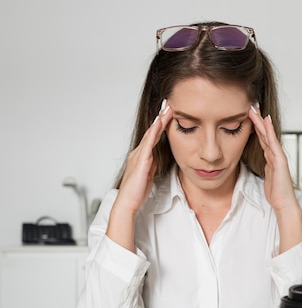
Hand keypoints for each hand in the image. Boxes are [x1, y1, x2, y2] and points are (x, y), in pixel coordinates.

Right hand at [107, 101, 171, 250]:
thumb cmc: (136, 193)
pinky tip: (159, 124)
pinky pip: (149, 143)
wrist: (127, 203)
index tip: (168, 114)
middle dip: (160, 117)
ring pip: (150, 134)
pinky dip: (154, 132)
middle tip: (168, 103)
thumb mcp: (148, 177)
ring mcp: (139, 156)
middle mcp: (138, 153)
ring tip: (167, 108)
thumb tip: (158, 161)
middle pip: (151, 132)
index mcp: (141, 157)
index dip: (160, 125)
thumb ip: (152, 167)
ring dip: (159, 121)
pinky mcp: (141, 161)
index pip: (152, 137)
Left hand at [248, 105, 301, 251]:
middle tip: (250, 106)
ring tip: (254, 109)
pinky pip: (273, 142)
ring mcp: (278, 156)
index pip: (262, 139)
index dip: (255, 128)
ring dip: (261, 122)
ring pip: (268, 135)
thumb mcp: (265, 178)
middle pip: (265, 134)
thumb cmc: (276, 193)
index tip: (247, 116)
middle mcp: (275, 154)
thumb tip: (257, 164)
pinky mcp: (280, 160)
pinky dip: (269, 131)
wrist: (284, 203)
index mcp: (270, 158)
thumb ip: (263, 169)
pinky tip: (265, 121)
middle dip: (257, 120)